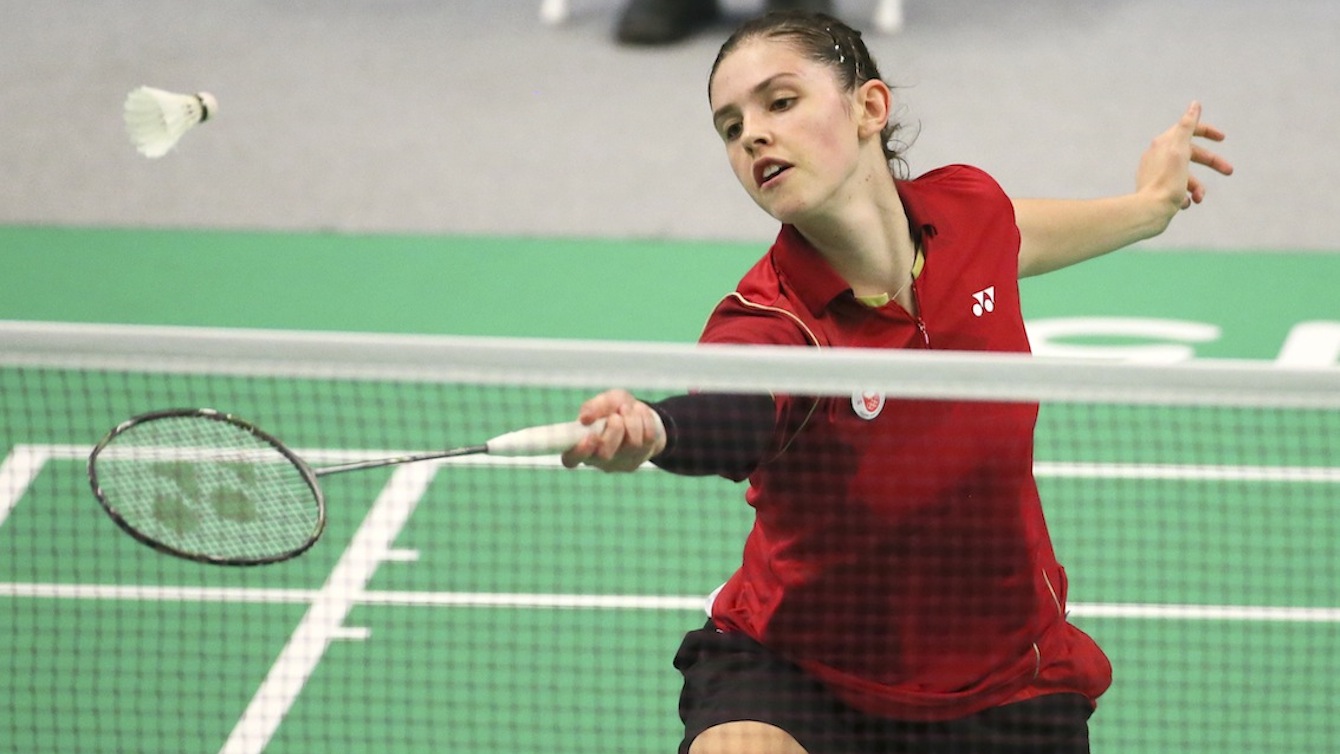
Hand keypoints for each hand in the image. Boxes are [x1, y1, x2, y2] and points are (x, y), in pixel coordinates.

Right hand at [560, 389, 665, 471]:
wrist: (640, 416)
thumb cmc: (616, 409)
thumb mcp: (606, 401)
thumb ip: (595, 406)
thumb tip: (585, 418)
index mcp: (580, 445)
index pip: (571, 459)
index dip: (579, 451)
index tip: (591, 435)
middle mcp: (597, 459)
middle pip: (604, 455)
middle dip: (614, 431)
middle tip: (616, 416)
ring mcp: (618, 463)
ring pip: (630, 445)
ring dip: (632, 421)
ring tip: (628, 409)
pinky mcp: (638, 461)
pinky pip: (647, 441)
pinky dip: (645, 421)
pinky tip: (640, 416)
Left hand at [1136, 101, 1233, 228]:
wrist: (1149, 210)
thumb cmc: (1167, 181)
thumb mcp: (1180, 150)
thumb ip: (1187, 126)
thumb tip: (1194, 104)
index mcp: (1164, 143)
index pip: (1188, 130)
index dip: (1207, 131)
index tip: (1222, 138)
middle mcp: (1158, 156)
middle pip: (1192, 154)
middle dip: (1212, 162)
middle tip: (1230, 171)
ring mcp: (1156, 173)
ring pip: (1186, 175)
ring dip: (1198, 186)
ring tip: (1199, 198)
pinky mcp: (1156, 190)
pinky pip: (1177, 190)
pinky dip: (1186, 196)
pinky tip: (1185, 203)